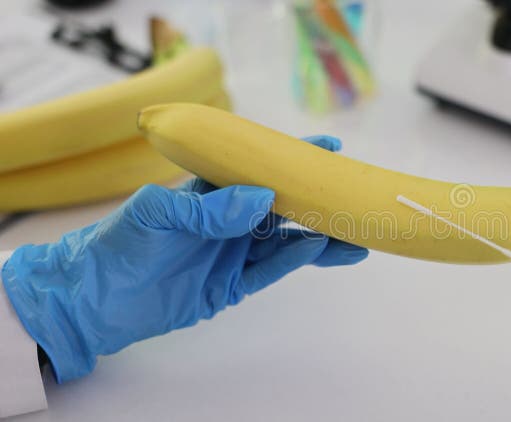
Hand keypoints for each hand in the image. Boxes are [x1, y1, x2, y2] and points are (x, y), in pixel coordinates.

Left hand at [1, 135, 367, 382]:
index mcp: (211, 191)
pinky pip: (271, 270)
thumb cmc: (117, 243)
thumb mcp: (156, 214)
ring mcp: (232, 253)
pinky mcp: (232, 286)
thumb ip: (209, 206)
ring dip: (320, 237)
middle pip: (284, 207)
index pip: (259, 168)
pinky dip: (296, 260)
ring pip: (286, 241)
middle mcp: (229, 220)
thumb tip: (264, 197)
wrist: (93, 300)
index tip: (331, 147)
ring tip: (355, 235)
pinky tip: (320, 249)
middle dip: (319, 201)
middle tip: (355, 198)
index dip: (294, 157)